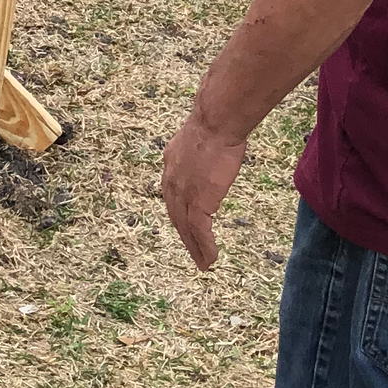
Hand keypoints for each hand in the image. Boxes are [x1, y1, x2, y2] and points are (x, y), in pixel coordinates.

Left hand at [160, 104, 248, 271]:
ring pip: (186, 228)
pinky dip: (205, 247)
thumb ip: (201, 150)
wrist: (215, 124)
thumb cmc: (216, 123)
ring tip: (203, 264)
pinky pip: (200, 232)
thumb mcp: (201, 136)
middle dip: (184, 235)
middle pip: (175, 214)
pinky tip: (211, 259)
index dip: (178, 210)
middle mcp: (171, 180)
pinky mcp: (198, 202)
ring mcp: (183, 193)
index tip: (184, 223)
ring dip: (195, 248)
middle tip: (193, 251)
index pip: (172, 193)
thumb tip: (214, 147)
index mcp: (171, 162)